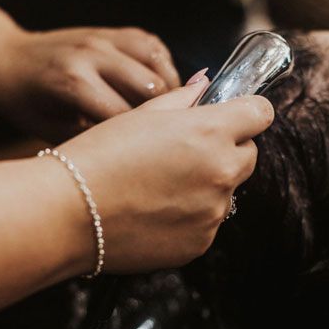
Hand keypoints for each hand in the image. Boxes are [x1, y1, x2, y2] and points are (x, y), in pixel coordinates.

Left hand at [0, 24, 179, 141]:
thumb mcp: (50, 129)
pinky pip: (152, 45)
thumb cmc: (25, 100)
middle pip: (150, 87)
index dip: (143, 138)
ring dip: (172, 88)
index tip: (156, 153)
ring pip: (158, 62)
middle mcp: (92, 55)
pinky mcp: (113, 31)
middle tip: (169, 136)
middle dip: (164, 114)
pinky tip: (163, 86)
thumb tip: (132, 148)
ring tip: (172, 110)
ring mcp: (104, 38)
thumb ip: (91, 139)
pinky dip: (164, 66)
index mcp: (72, 82)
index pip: (125, 115)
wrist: (9, 57)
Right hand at [57, 75, 273, 272]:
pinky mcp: (200, 243)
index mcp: (211, 131)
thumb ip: (185, 99)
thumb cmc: (99, 155)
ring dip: (209, 184)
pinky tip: (157, 211)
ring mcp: (213, 212)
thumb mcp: (143, 114)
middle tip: (188, 151)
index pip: (260, 113)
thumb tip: (206, 86)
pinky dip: (193, 215)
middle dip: (228, 148)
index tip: (238, 115)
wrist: (68, 213)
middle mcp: (222, 172)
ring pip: (228, 190)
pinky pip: (209, 222)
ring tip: (163, 185)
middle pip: (248, 154)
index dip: (249, 111)